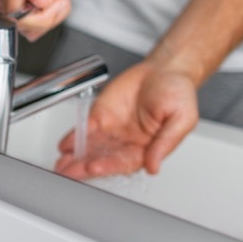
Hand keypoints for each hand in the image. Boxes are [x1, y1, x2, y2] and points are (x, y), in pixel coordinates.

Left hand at [54, 61, 198, 178]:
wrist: (165, 68)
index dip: (108, 166)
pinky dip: (73, 137)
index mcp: (146, 148)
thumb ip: (165, 143)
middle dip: (84, 167)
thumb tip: (154, 167)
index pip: (124, 162)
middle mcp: (126, 143)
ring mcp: (112, 130)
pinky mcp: (101, 116)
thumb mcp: (181, 118)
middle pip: (103, 159)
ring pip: (90, 148)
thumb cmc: (178, 92)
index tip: (94, 167)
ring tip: (61, 165)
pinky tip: (64, 146)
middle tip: (69, 172)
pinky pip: (85, 129)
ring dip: (75, 157)